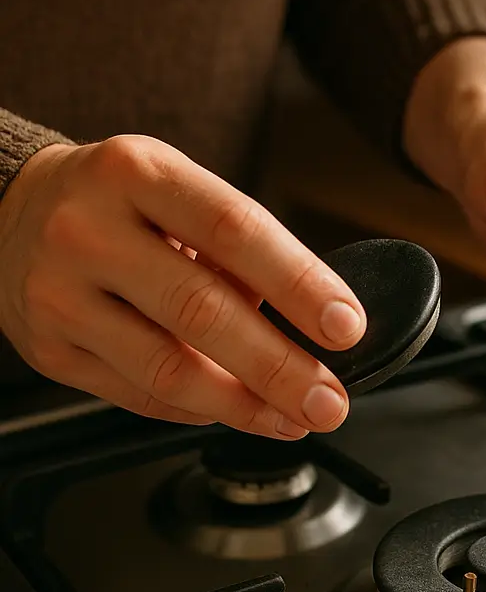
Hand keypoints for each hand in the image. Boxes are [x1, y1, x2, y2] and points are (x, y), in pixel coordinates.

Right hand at [0, 135, 364, 436]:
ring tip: (295, 417)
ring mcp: (60, 293)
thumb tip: (315, 324)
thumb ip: (237, 250)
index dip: (299, 283)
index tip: (346, 326)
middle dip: (280, 367)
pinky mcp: (49, 350)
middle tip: (329, 399)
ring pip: (167, 369)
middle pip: (201, 310)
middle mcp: (90, 229)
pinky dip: (202, 412)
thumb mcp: (176, 191)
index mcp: (139, 173)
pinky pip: (140, 396)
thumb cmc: (120, 205)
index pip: (234, 229)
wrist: (12, 211)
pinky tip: (241, 412)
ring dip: (246, 406)